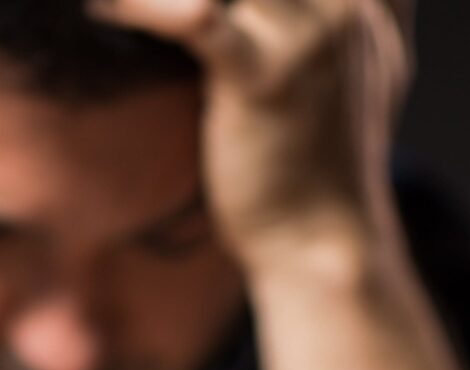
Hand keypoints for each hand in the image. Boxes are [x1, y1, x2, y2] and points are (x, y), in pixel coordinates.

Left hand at [92, 0, 413, 273]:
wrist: (325, 245)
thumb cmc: (324, 158)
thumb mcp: (369, 66)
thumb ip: (367, 10)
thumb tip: (365, 0)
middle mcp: (348, 1)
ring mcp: (312, 34)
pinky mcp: (266, 77)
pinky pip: (196, 14)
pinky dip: (136, 5)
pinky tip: (100, 9)